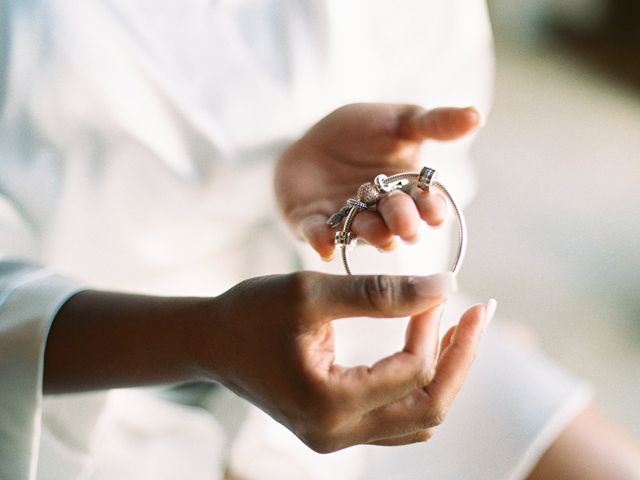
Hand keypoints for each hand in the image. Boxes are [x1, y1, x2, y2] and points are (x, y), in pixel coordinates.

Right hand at [202, 271, 490, 451]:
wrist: (211, 341)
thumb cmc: (251, 313)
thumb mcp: (312, 293)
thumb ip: (379, 292)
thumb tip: (444, 287)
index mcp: (329, 403)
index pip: (412, 372)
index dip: (434, 326)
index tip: (440, 287)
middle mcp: (336, 432)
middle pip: (429, 409)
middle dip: (460, 359)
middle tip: (479, 314)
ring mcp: (336, 436)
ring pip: (417, 419)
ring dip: (444, 374)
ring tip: (457, 329)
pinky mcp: (336, 427)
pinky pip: (396, 417)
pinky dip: (418, 383)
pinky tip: (424, 347)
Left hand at [275, 103, 480, 258]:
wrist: (314, 138)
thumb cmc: (363, 132)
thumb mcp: (402, 121)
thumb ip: (435, 123)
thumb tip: (476, 115)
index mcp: (407, 192)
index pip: (424, 203)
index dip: (430, 209)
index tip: (436, 213)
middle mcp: (381, 214)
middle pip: (394, 221)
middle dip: (402, 222)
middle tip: (406, 226)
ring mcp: (347, 221)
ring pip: (361, 231)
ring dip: (370, 233)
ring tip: (378, 233)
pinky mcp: (313, 223)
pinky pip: (316, 233)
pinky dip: (321, 239)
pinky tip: (325, 244)